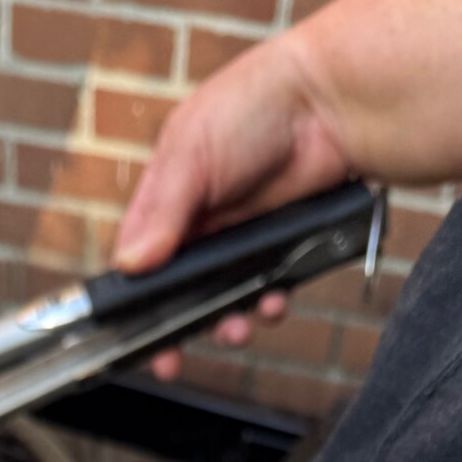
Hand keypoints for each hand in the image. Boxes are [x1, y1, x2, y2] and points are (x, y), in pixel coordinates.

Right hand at [112, 33, 349, 378]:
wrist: (330, 101)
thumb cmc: (252, 105)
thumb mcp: (191, 152)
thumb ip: (162, 212)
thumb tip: (131, 264)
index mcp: (165, 200)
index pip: (138, 262)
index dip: (133, 303)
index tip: (133, 340)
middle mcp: (198, 224)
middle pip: (178, 293)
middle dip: (176, 328)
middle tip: (173, 360)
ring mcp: (238, 239)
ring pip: (223, 300)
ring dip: (227, 321)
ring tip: (238, 326)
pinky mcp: (277, 247)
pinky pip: (265, 290)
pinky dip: (266, 304)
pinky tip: (273, 301)